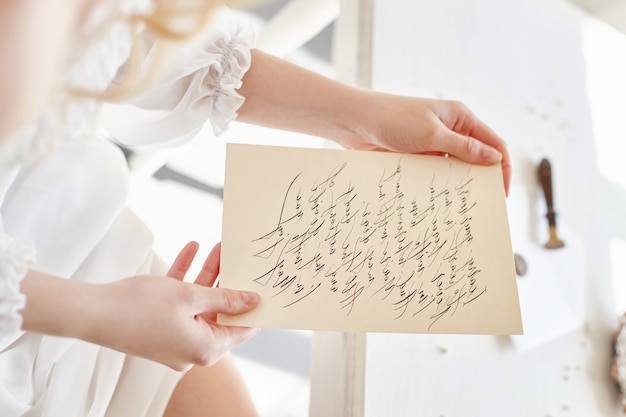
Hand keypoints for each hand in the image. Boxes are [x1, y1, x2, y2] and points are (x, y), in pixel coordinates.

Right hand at [86, 242, 259, 370]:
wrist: (91, 312)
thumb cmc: (140, 307)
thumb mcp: (191, 296)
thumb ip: (225, 297)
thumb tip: (252, 300)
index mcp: (205, 349)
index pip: (241, 328)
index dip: (253, 306)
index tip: (262, 284)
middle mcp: (192, 350)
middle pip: (219, 312)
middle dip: (227, 280)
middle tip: (238, 257)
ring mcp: (174, 339)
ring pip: (199, 303)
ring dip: (207, 274)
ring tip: (218, 246)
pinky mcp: (159, 328)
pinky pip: (179, 302)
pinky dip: (185, 278)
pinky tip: (191, 249)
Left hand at [338, 93, 510, 195]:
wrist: (356, 122)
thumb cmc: (393, 119)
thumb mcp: (432, 135)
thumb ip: (463, 148)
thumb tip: (494, 159)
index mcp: (460, 117)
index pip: (494, 143)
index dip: (502, 167)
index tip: (501, 192)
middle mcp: (450, 129)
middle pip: (476, 157)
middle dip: (481, 178)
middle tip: (482, 205)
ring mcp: (433, 143)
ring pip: (454, 167)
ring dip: (458, 184)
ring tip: (460, 206)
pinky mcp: (417, 155)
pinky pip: (435, 172)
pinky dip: (439, 184)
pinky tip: (439, 199)